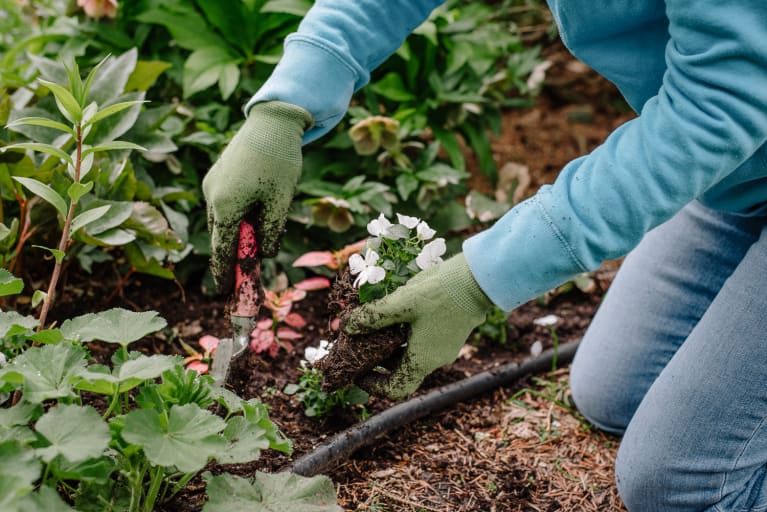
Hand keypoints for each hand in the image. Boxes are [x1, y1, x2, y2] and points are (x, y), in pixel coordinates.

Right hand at [203, 101, 311, 293]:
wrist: (273, 121)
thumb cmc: (280, 162)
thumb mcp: (280, 202)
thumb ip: (271, 232)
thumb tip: (264, 253)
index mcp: (225, 206)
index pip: (222, 250)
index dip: (226, 273)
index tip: (226, 291)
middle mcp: (212, 195)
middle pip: (221, 236)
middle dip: (235, 253)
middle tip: (248, 269)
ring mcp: (212, 183)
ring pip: (223, 220)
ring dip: (239, 232)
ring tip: (261, 233)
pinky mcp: (218, 174)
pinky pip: (224, 203)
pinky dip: (237, 215)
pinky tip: (257, 210)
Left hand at [344, 253, 491, 398]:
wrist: (478, 279)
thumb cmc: (440, 293)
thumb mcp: (401, 303)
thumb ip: (372, 316)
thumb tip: (346, 326)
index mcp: (422, 360)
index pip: (395, 389)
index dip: (373, 385)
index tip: (358, 371)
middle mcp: (435, 359)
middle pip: (401, 371)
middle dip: (378, 362)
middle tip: (359, 345)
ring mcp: (444, 346)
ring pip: (411, 355)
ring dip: (390, 347)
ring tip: (372, 328)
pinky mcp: (449, 332)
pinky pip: (422, 343)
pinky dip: (404, 336)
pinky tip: (395, 316)